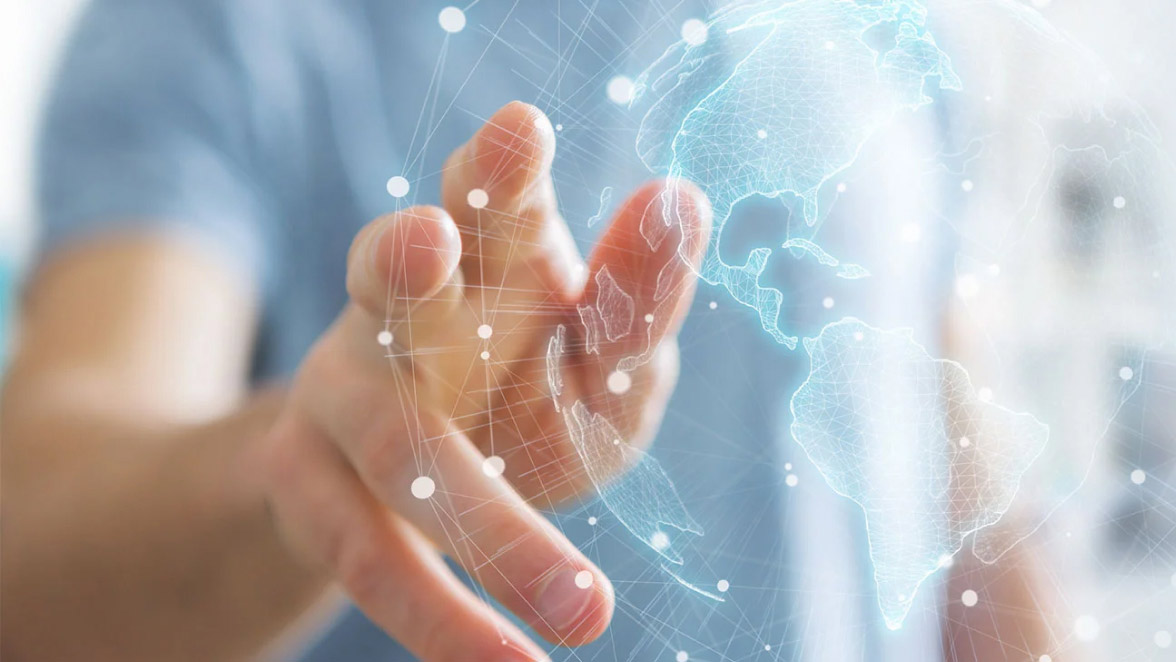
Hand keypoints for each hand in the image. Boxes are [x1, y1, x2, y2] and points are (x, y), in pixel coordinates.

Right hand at [255, 102, 710, 660]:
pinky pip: (374, 554)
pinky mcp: (307, 485)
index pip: (483, 196)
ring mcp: (340, 393)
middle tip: (435, 239)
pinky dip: (446, 615)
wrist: (414, 478)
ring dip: (473, 508)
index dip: (495, 166)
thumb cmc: (525, 392)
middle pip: (390, 273)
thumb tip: (681, 202)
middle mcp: (396, 308)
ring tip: (581, 600)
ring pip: (393, 442)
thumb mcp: (599, 355)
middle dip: (406, 257)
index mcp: (480, 254)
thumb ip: (637, 297)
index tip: (522, 131)